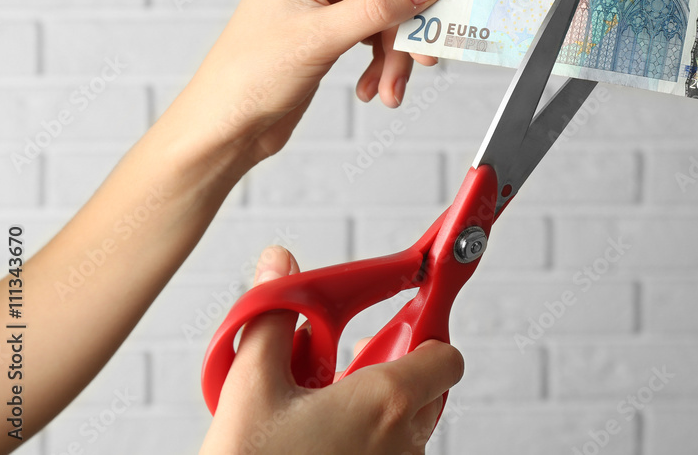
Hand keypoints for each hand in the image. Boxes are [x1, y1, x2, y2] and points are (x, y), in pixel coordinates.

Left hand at [164, 0, 444, 170]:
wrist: (228, 124)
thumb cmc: (250, 73)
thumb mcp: (322, 37)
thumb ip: (380, 7)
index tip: (437, 11)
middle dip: (405, 28)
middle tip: (422, 60)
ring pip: (392, 12)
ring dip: (396, 53)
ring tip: (390, 89)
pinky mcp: (337, 22)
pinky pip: (380, 33)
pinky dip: (384, 62)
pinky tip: (374, 89)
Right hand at [200, 245, 464, 454]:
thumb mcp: (251, 384)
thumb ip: (274, 314)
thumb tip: (280, 261)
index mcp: (385, 402)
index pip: (447, 356)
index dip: (426, 331)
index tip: (401, 318)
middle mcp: (403, 442)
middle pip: (430, 386)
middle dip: (396, 364)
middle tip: (346, 361)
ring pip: (411, 422)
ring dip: (381, 403)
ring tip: (323, 400)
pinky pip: (392, 451)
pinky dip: (370, 435)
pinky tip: (321, 433)